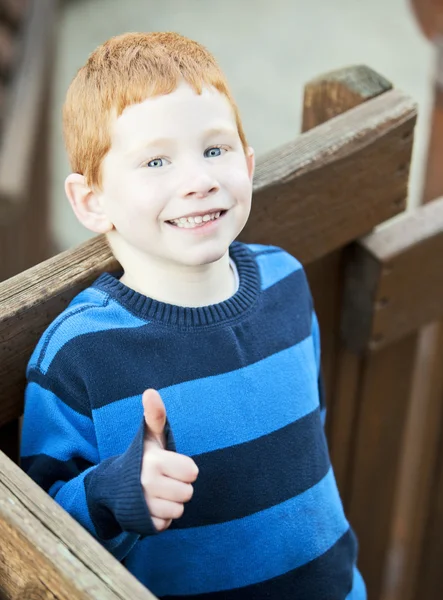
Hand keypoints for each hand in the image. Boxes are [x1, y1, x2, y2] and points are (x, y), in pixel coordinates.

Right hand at [141, 389, 198, 531]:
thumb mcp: (150, 436)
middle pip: (187, 492)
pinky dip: (162, 517)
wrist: (112, 486)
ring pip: (179, 509)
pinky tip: (151, 506)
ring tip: (157, 492)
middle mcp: (147, 484)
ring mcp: (144, 506)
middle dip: (179, 486)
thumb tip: (150, 391)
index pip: (192, 471)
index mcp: (154, 461)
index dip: (184, 468)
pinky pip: (167, 523)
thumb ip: (155, 415)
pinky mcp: (143, 523)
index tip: (170, 465)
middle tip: (163, 479)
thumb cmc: (141, 457)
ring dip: (171, 502)